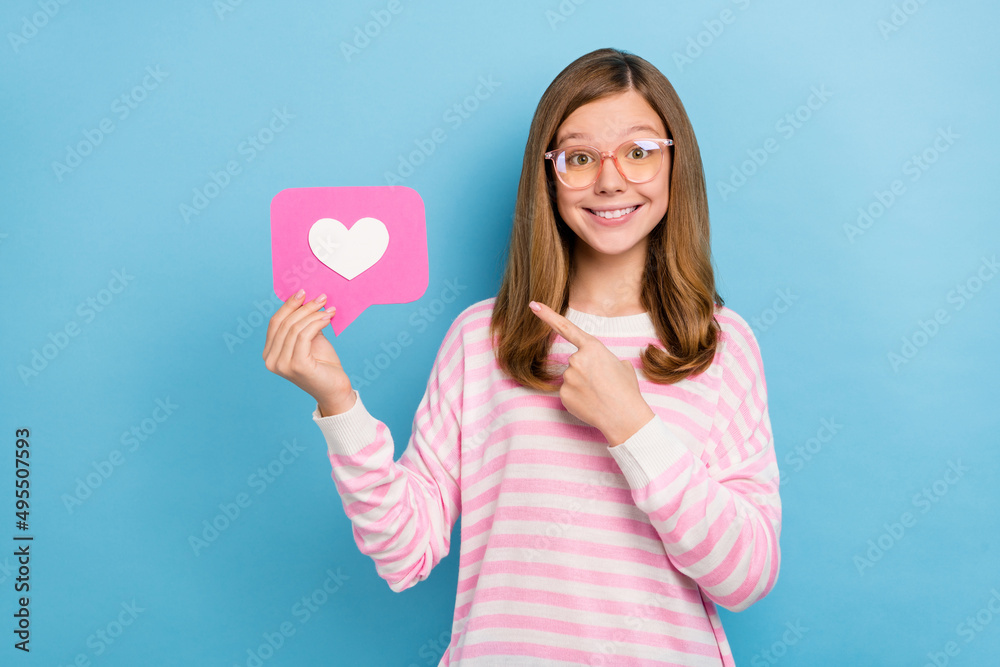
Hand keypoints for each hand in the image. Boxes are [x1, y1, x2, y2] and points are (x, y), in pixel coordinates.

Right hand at [263, 289, 354, 413]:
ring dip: (313, 314)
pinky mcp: (296, 366)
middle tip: (322, 297)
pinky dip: (316, 323)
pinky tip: (327, 318)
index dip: (288, 305)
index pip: (275, 323)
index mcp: (270, 353)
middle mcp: (271, 360)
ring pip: (295, 328)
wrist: (335, 388)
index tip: (303, 292)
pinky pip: (304, 336)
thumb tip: (306, 300)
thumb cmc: (323, 365)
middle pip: (285, 324)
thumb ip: (303, 325)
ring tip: (328, 308)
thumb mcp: (310, 340)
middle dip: (304, 307)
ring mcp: (281, 365)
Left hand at [528, 301, 654, 446]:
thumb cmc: (626, 390)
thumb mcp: (621, 365)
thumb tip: (597, 365)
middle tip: (603, 383)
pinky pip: (568, 393)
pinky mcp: (563, 395)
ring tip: (600, 394)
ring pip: (571, 378)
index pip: (566, 327)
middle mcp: (576, 359)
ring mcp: (568, 378)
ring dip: (583, 385)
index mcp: (593, 347)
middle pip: (575, 362)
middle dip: (587, 371)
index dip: (548, 315)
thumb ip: (603, 359)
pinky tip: (590, 403)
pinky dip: (578, 398)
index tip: (533, 305)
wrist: (625, 417)